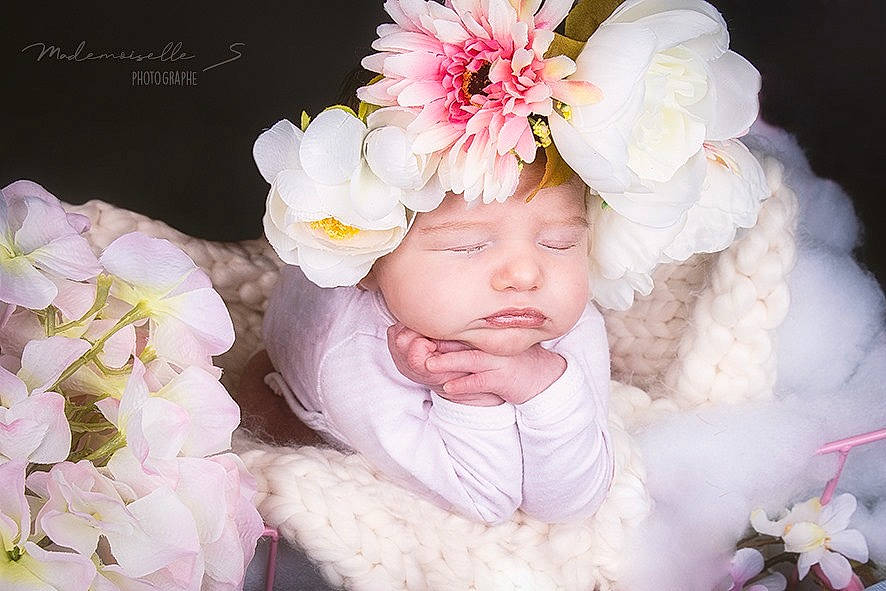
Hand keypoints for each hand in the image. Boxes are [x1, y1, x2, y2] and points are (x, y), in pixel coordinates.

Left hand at [425, 343, 565, 404]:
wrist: (542, 376)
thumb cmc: (513, 360)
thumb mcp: (492, 345)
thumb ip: (470, 339)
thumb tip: (440, 338)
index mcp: (487, 335)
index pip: (460, 330)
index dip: (437, 331)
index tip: (415, 332)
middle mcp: (491, 345)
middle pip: (461, 342)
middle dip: (437, 343)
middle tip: (416, 344)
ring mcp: (498, 361)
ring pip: (469, 360)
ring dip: (448, 362)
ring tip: (428, 364)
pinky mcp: (503, 379)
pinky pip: (481, 382)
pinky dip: (465, 385)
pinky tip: (449, 388)